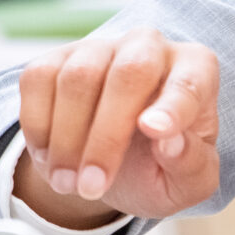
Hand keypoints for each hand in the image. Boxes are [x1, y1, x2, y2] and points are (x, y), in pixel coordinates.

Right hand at [13, 29, 219, 227]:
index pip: (189, 81)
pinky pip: (39, 79)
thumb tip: (170, 141)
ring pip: (78, 79)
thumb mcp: (187, 183)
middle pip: (128, 74)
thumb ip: (190, 164)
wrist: (115, 167)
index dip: (172, 106)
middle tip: (92, 187)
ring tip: (69, 184)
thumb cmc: (162, 166)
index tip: (154, 132)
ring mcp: (100, 47)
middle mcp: (149, 47)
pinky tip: (50, 158)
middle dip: (106, 137)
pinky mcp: (57, 58)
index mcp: (196, 70)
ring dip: (67, 141)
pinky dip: (39, 126)